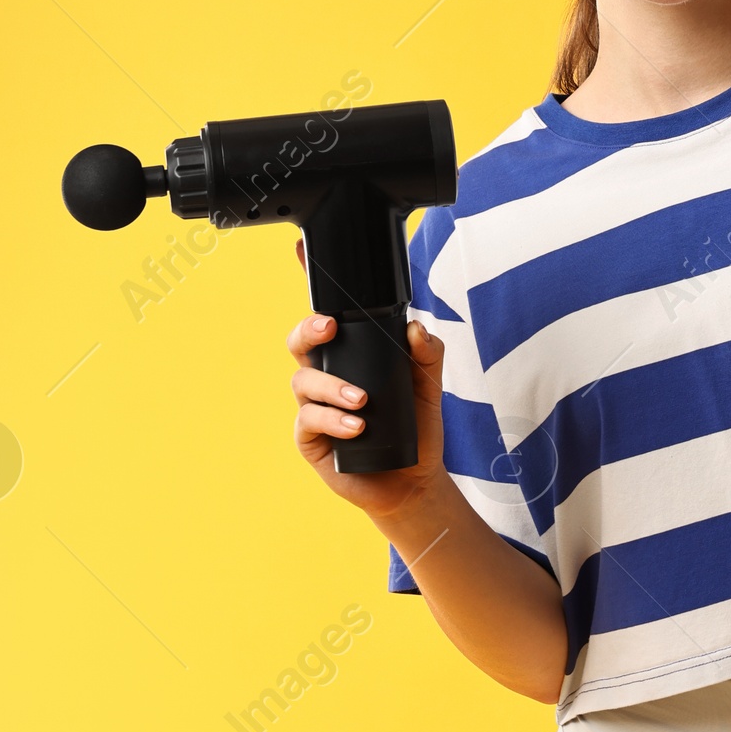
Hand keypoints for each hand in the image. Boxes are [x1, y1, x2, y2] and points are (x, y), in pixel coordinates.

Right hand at [288, 238, 446, 526]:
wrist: (414, 480)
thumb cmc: (416, 425)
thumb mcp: (431, 384)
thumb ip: (428, 352)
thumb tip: (416, 328)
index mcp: (352, 354)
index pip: (327, 315)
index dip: (311, 283)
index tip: (301, 252)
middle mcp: (327, 374)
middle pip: (300, 340)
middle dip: (308, 329)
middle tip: (329, 328)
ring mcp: (314, 405)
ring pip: (302, 381)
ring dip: (332, 387)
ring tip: (362, 400)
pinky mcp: (311, 438)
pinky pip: (309, 420)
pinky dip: (333, 420)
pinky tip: (356, 426)